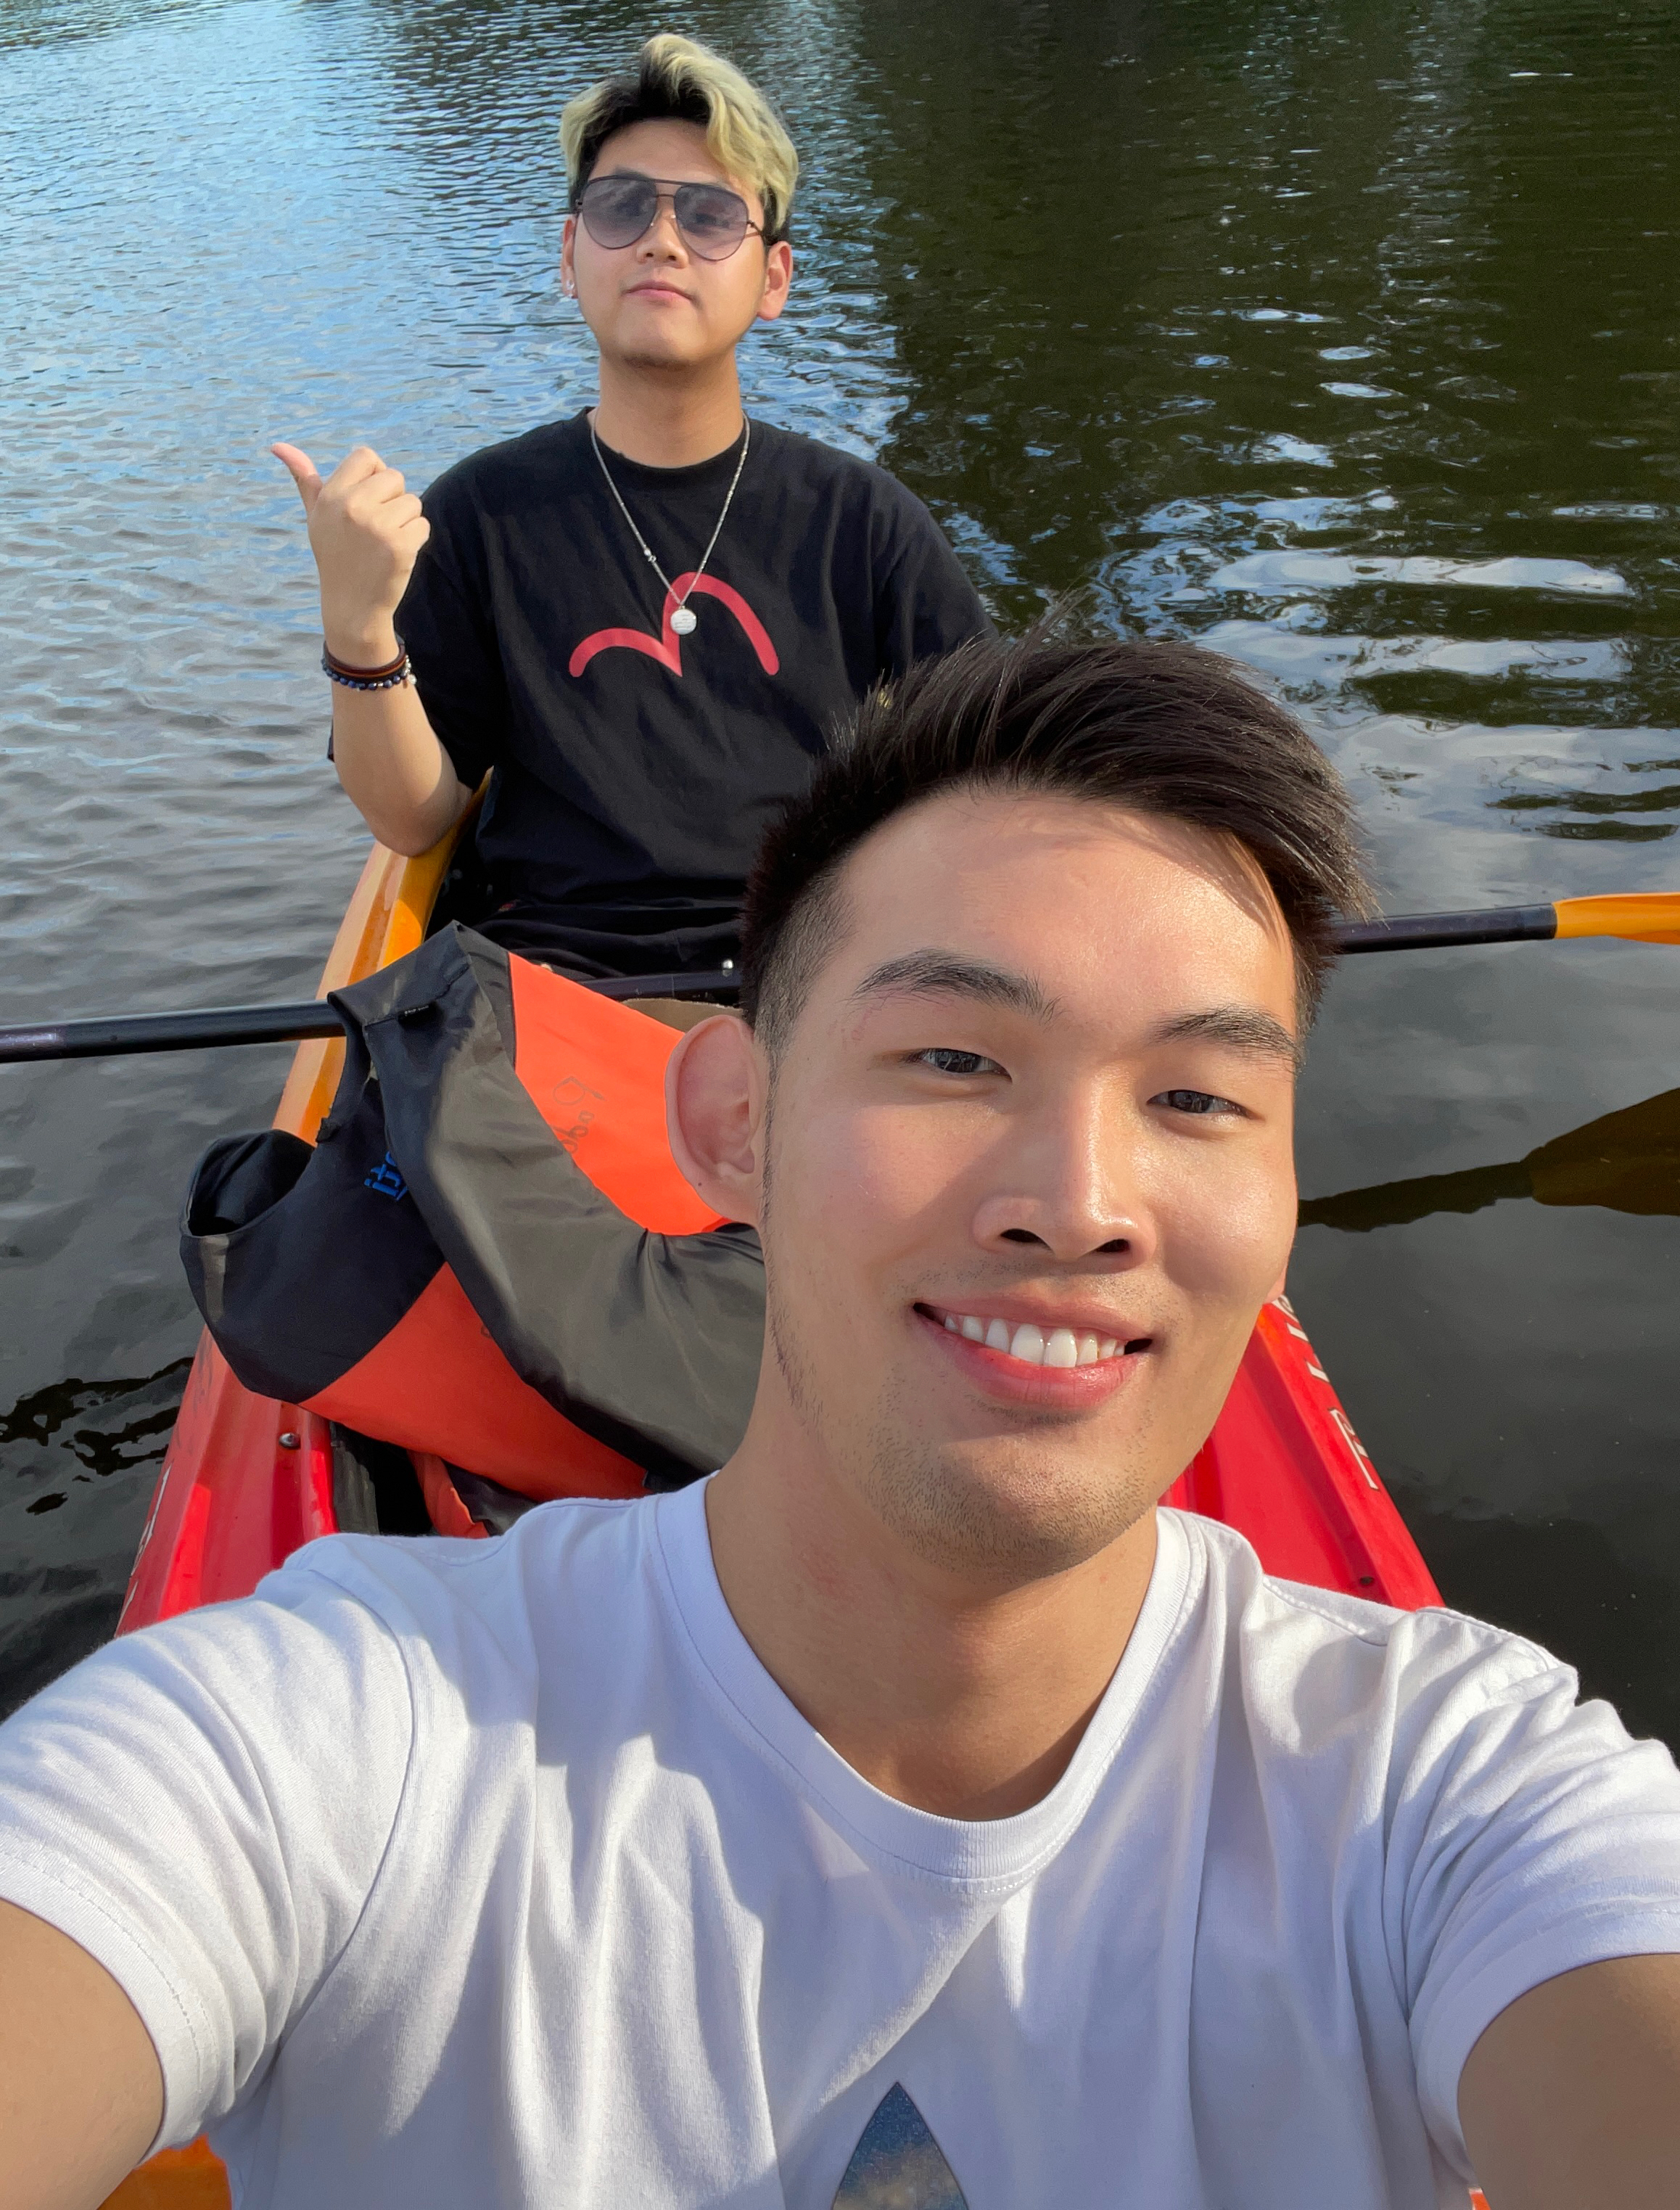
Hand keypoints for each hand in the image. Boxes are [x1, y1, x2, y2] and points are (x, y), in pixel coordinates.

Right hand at [272, 442, 429, 664]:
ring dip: (406, 520)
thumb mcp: (316, 516)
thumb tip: (278, 446)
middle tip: (376, 527)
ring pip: (412, 502)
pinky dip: (415, 538)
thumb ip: (305, 479)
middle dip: (392, 498)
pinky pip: (422, 524)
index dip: (374, 474)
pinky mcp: (400, 545)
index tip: (367, 499)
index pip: (366, 456)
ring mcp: (377, 526)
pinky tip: (395, 554)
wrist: (351, 605)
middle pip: (394, 476)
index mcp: (331, 495)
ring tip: (383, 542)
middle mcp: (352, 506)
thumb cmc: (335, 555)